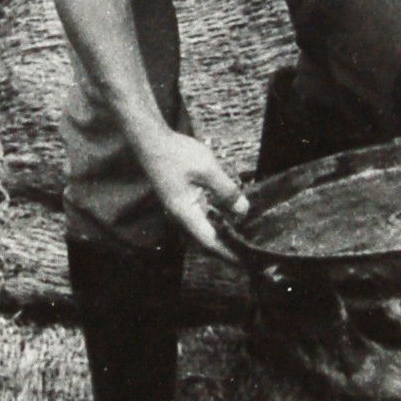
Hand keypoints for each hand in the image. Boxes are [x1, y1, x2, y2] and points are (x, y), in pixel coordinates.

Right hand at [138, 128, 247, 260]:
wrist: (151, 140)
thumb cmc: (177, 154)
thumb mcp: (208, 170)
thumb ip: (226, 191)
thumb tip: (243, 210)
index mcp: (186, 212)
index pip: (209, 240)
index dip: (227, 252)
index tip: (244, 260)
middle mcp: (182, 214)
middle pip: (207, 236)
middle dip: (227, 242)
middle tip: (250, 248)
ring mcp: (180, 206)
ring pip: (205, 224)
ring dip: (222, 228)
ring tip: (244, 231)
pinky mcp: (181, 197)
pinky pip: (201, 212)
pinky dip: (216, 214)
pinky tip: (229, 210)